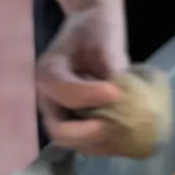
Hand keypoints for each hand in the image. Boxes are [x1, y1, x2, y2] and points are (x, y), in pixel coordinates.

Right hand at [35, 4, 129, 153]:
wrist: (92, 30)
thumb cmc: (95, 30)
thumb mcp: (103, 39)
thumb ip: (109, 65)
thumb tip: (120, 95)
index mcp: (48, 73)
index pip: (64, 92)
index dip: (89, 95)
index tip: (116, 92)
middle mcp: (48, 99)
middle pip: (58, 130)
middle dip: (86, 133)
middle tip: (112, 126)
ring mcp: (61, 115)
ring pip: (73, 142)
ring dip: (97, 143)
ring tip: (123, 134)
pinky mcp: (75, 123)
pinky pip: (86, 143)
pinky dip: (104, 144)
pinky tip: (125, 137)